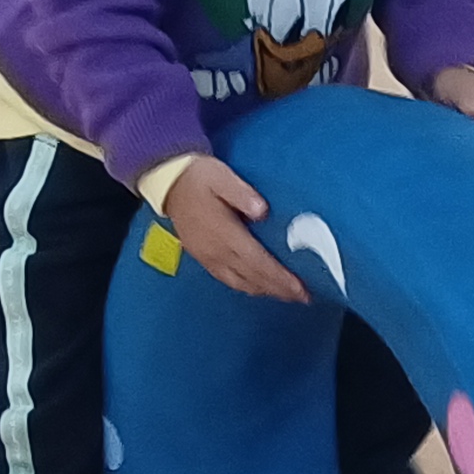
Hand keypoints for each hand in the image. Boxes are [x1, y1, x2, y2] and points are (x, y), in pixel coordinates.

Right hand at [159, 154, 306, 301]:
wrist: (169, 182)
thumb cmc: (198, 177)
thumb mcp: (222, 176)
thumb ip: (242, 194)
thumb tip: (262, 211)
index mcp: (224, 233)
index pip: (258, 262)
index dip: (280, 278)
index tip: (300, 288)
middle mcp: (216, 251)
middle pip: (253, 279)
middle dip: (280, 290)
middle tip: (304, 297)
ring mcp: (208, 257)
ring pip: (241, 283)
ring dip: (266, 291)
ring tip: (287, 295)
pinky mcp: (203, 258)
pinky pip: (228, 280)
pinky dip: (248, 287)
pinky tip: (259, 287)